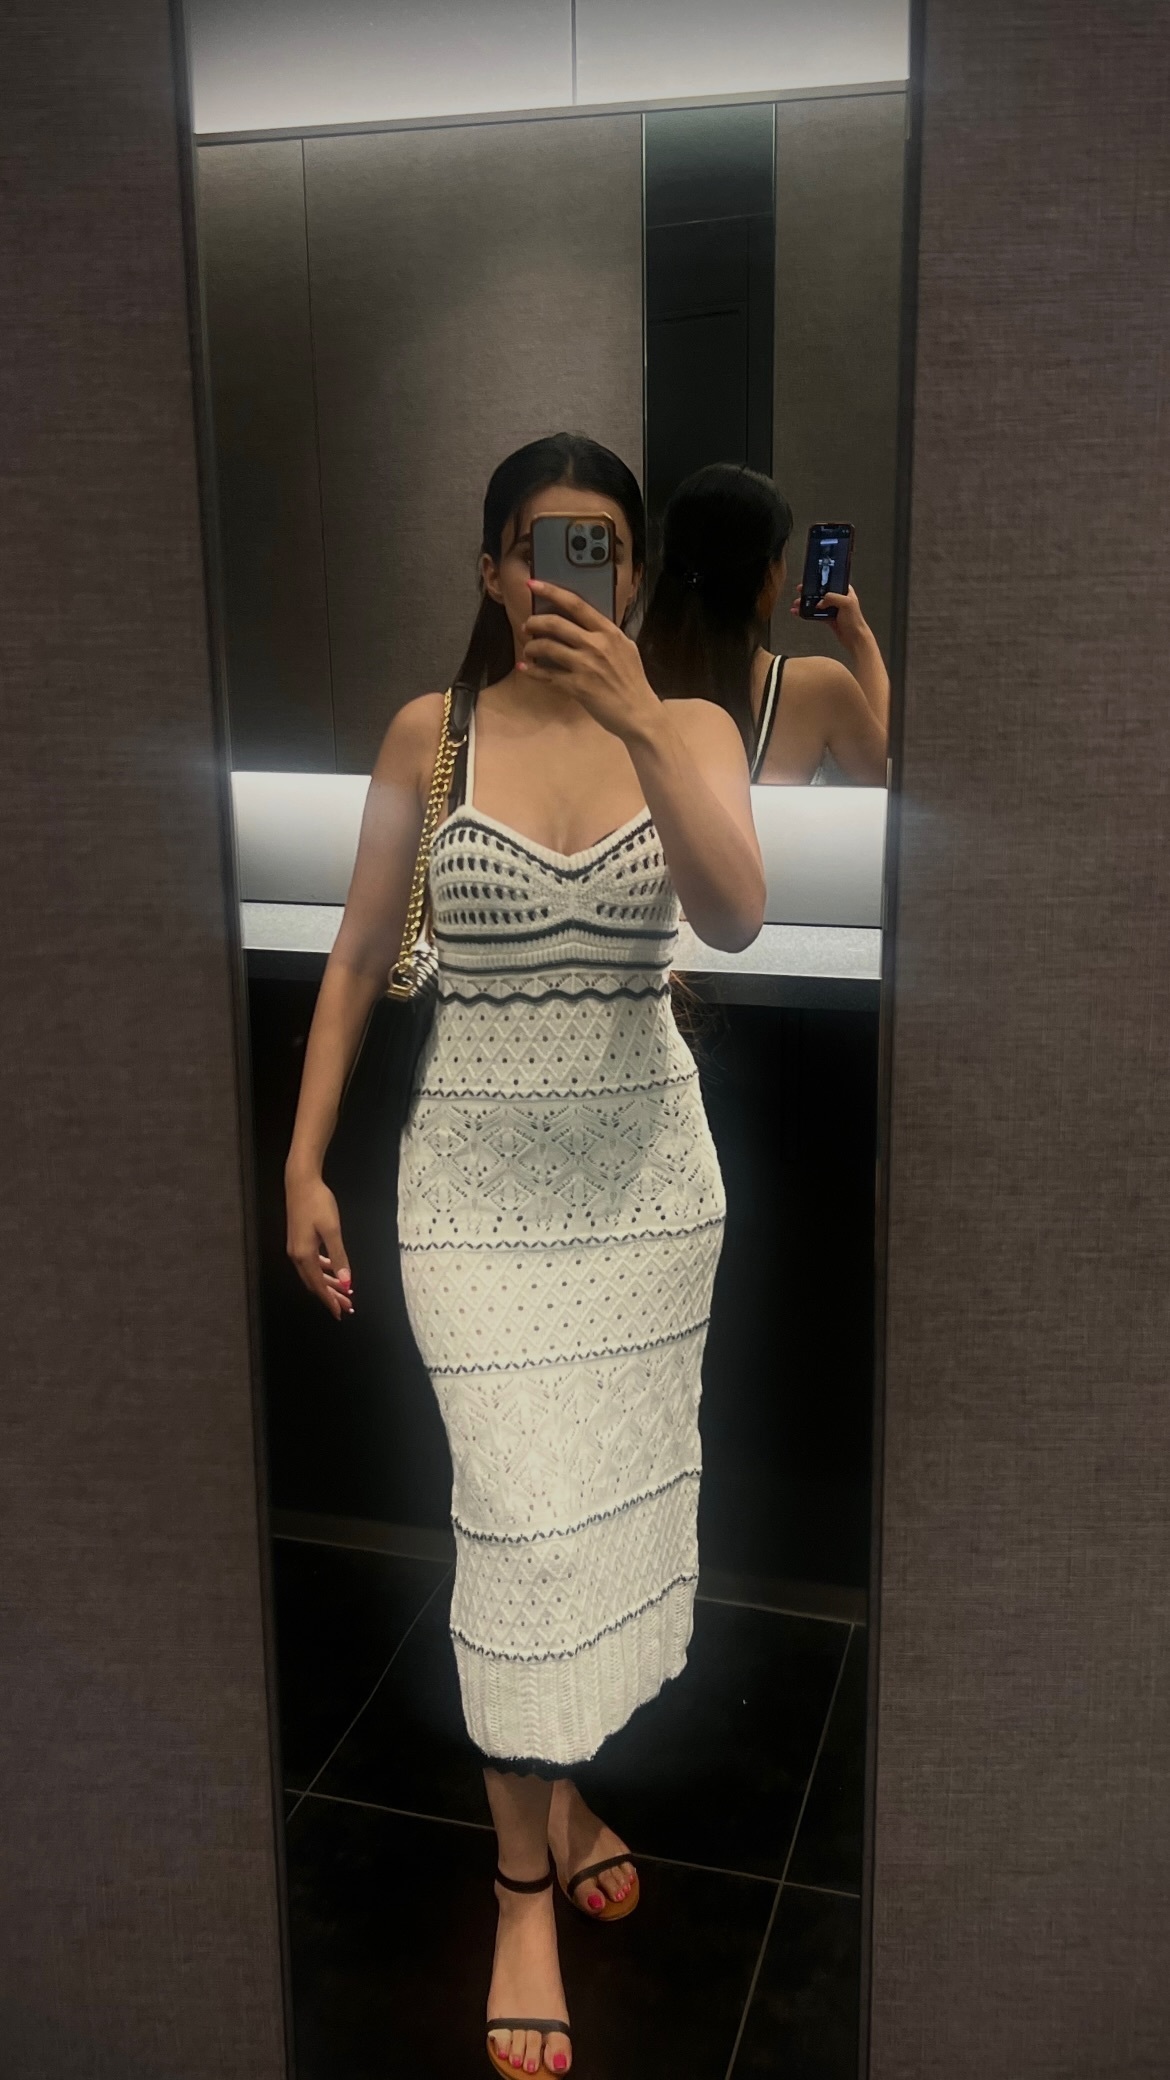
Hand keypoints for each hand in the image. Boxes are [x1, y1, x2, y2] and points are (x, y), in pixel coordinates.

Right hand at [285, 1170, 354, 1318]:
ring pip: (313, 1274)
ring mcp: (295, 1248)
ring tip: (344, 1292)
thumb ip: (339, 1257)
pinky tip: (332, 1270)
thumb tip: (345, 1282)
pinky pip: (311, 1263)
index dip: (330, 1300)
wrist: (301, 1182)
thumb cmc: (318, 1203)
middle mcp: (296, 1255)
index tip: (341, 1313)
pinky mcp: (298, 1240)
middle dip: (330, 1296)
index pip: (318, 1285)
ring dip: (327, 1284)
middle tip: (347, 1307)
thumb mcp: (332, 1230)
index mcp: (304, 1256)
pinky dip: (322, 1270)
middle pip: (314, 1283)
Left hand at [519, 579, 659, 742]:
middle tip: (527, 626)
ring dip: (531, 647)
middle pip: (555, 623)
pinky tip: (526, 668)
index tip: (533, 584)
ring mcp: (585, 665)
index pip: (576, 604)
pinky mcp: (577, 686)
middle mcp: (596, 645)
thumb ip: (606, 634)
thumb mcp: (625, 648)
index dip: (551, 591)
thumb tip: (584, 622)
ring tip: (528, 649)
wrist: (638, 712)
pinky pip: (546, 674)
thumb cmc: (632, 680)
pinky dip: (532, 671)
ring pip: (546, 647)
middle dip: (534, 622)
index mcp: (609, 632)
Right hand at [791, 583, 868, 650]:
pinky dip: (807, 613)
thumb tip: (820, 601)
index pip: (831, 582)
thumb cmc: (855, 621)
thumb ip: (832, 597)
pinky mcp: (828, 618)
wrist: (855, 638)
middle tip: (801, 591)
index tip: (811, 580)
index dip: (821, 580)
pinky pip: (815, 613)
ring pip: (816, 603)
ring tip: (798, 603)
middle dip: (810, 592)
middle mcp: (838, 598)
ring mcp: (833, 608)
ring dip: (806, 603)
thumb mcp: (846, 603)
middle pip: (821, 592)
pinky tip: (800, 612)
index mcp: (845, 591)